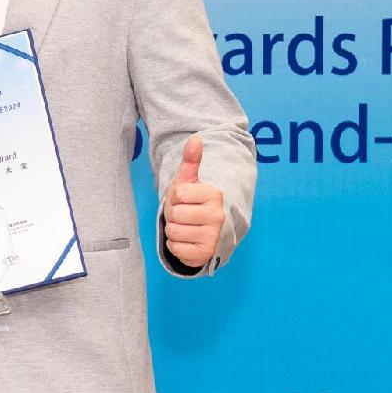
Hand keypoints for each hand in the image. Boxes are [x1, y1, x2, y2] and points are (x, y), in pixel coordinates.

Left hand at [160, 134, 225, 270]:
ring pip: (173, 232)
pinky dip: (176, 245)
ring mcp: (213, 236)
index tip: (184, 200)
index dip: (175, 197)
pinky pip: (175, 248)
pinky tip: (186, 241)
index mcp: (215, 195)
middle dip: (173, 215)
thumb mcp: (188, 181)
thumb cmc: (191, 202)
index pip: (178, 193)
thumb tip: (195, 138)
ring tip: (185, 227)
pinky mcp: (205, 254)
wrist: (201, 231)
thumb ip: (191, 160)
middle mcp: (218, 216)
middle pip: (175, 214)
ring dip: (174, 231)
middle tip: (183, 215)